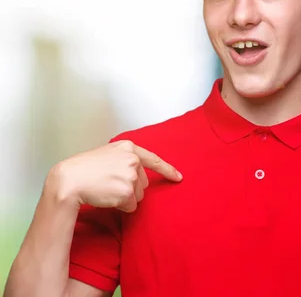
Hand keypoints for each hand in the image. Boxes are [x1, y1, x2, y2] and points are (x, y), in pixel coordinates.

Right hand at [47, 140, 182, 212]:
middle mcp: (133, 159)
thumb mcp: (107, 154)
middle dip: (130, 187)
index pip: (154, 159)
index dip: (168, 170)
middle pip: (143, 182)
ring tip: (105, 189)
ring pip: (138, 195)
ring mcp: (131, 175)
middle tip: (108, 183)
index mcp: (128, 147)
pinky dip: (121, 206)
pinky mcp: (128, 191)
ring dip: (125, 197)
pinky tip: (106, 197)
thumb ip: (124, 159)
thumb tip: (139, 174)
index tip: (178, 177)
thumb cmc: (83, 169)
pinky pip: (131, 206)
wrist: (69, 180)